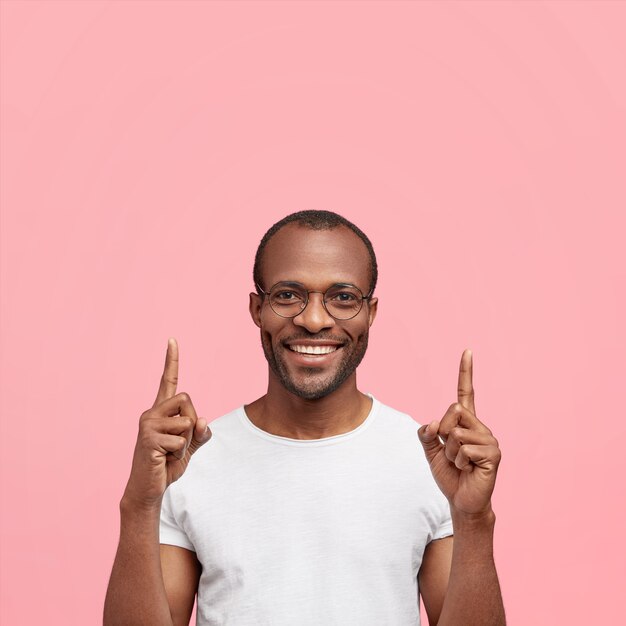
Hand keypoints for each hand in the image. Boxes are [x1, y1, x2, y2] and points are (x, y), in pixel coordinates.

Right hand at [123, 338, 211, 509]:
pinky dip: (180, 454)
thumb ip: (200, 432)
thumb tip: (201, 420)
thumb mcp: (190, 446)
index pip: (168, 380)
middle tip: (178, 442)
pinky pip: (181, 441)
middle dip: (192, 422)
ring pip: (187, 421)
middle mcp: (151, 412)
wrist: (149, 489)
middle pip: (187, 400)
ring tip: (169, 453)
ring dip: (186, 442)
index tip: (172, 340)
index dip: (172, 360)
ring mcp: (148, 424)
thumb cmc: (168, 465)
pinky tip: (164, 460)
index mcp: (161, 411)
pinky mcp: (148, 439)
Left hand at [417, 349, 500, 516]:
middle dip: (442, 431)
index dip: (466, 372)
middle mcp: (480, 426)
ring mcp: (489, 439)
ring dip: (450, 452)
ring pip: (455, 432)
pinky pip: (464, 448)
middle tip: (450, 451)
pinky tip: (468, 469)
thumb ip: (426, 434)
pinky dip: (458, 460)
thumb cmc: (450, 475)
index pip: (467, 393)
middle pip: (453, 409)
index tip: (467, 351)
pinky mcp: (493, 453)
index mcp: (466, 423)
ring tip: (460, 464)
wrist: (462, 501)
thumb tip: (432, 423)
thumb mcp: (431, 452)